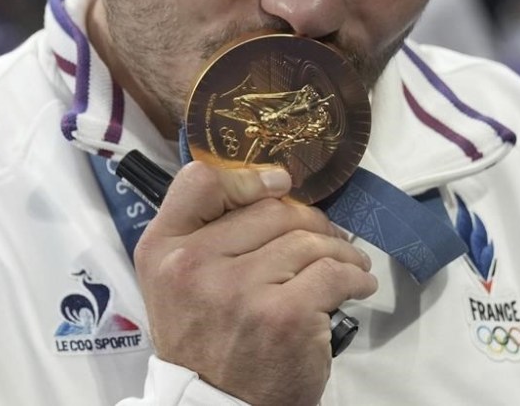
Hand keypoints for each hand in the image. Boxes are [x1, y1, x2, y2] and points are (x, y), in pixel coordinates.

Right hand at [133, 161, 377, 405]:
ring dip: (339, 250)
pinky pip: (334, 273)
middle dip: (310, 220)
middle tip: (325, 238)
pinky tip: (357, 285)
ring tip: (347, 264)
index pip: (201, 181)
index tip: (280, 186)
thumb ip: (206, 233)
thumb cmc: (206, 342)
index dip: (248, 177)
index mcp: (163, 250)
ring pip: (308, 240)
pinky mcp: (283, 315)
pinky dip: (356, 276)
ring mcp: (239, 289)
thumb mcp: (178, 283)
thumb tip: (271, 186)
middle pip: (271, 209)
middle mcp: (193, 265)